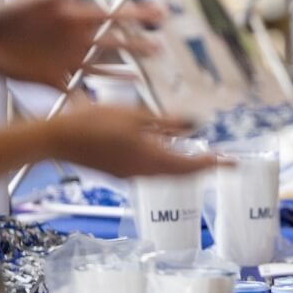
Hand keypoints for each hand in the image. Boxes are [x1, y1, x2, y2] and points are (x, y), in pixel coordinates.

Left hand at [0, 0, 162, 87]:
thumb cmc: (0, 17)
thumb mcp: (28, 3)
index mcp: (69, 17)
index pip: (108, 14)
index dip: (133, 14)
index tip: (156, 14)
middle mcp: (72, 38)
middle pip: (111, 41)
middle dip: (136, 42)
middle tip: (159, 45)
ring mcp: (65, 59)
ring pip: (102, 62)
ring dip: (125, 64)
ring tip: (146, 63)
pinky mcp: (53, 77)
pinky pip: (81, 84)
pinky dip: (98, 89)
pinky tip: (113, 91)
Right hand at [49, 105, 222, 177]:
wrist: (58, 140)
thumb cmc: (95, 123)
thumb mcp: (136, 116)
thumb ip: (167, 121)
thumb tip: (197, 122)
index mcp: (151, 160)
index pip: (192, 167)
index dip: (215, 164)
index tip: (234, 164)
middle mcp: (143, 174)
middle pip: (181, 175)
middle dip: (202, 168)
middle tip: (221, 162)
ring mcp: (130, 176)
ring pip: (166, 175)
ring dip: (184, 167)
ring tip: (200, 158)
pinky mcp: (119, 173)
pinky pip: (150, 171)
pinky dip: (165, 164)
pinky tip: (166, 152)